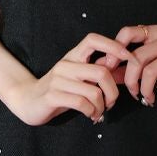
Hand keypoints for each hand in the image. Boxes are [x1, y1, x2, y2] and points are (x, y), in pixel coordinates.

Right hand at [4, 32, 135, 126]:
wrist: (28, 100)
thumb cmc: (59, 90)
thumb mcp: (80, 79)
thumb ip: (100, 73)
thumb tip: (127, 70)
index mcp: (73, 56)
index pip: (93, 39)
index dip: (113, 46)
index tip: (129, 58)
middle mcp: (66, 64)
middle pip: (101, 71)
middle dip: (113, 92)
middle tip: (111, 103)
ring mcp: (58, 79)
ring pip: (94, 91)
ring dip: (102, 106)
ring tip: (99, 112)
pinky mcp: (53, 96)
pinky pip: (81, 103)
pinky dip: (91, 112)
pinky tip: (90, 116)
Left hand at [96, 24, 156, 105]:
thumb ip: (135, 66)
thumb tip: (109, 75)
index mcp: (154, 33)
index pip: (128, 32)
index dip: (114, 49)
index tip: (110, 67)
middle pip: (136, 58)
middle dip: (129, 79)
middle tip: (133, 93)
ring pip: (150, 71)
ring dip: (145, 89)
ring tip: (148, 97)